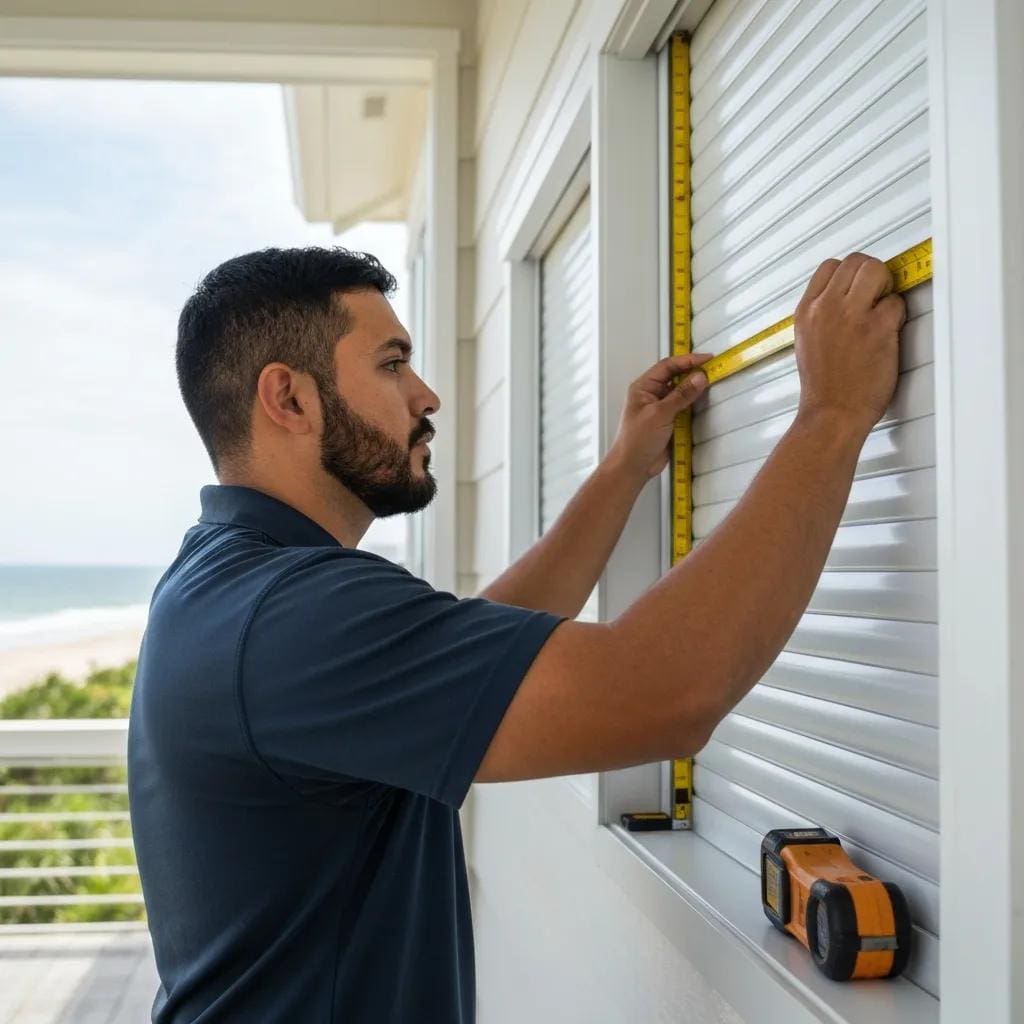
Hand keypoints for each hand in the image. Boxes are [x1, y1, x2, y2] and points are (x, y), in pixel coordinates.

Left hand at [606, 353, 711, 482]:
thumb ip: (681, 395)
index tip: (707, 359)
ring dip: (695, 388)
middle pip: (675, 376)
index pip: (667, 366)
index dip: (687, 360)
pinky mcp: (669, 421)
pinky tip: (704, 400)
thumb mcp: (660, 414)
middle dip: (693, 372)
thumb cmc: (637, 440)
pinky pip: (685, 407)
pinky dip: (694, 403)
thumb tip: (699, 377)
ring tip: (712, 383)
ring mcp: (661, 408)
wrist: (633, 466)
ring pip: (682, 392)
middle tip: (713, 370)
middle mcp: (652, 394)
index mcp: (643, 387)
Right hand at [795, 253, 905, 434]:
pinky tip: (888, 333)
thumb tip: (845, 295)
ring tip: (882, 309)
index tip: (858, 288)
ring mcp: (852, 317)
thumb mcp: (806, 341)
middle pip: (856, 261)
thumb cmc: (823, 385)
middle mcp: (826, 308)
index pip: (830, 267)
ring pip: (876, 270)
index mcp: (806, 311)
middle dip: (872, 274)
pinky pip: (897, 302)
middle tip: (876, 296)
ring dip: (886, 286)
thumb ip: (821, 314)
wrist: (831, 413)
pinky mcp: (877, 329)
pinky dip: (897, 315)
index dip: (849, 274)